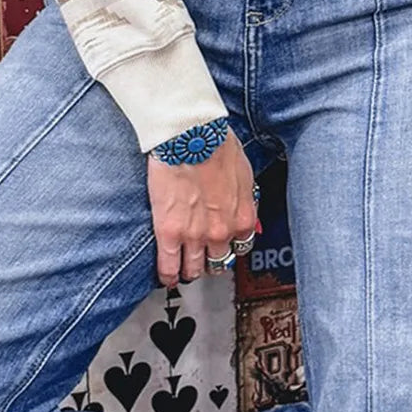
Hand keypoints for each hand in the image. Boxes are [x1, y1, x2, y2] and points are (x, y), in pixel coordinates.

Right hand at [147, 128, 256, 286]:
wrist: (189, 134)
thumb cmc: (214, 142)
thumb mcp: (244, 171)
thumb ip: (244, 196)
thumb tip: (241, 204)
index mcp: (243, 218)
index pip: (240, 246)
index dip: (229, 246)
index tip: (223, 246)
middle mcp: (222, 231)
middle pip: (218, 261)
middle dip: (211, 261)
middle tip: (203, 259)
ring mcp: (195, 235)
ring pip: (194, 268)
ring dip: (190, 271)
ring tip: (183, 270)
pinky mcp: (169, 232)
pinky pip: (169, 266)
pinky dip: (168, 275)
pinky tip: (168, 277)